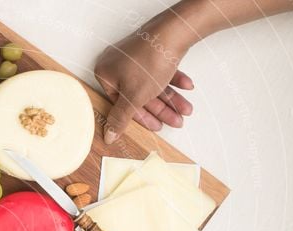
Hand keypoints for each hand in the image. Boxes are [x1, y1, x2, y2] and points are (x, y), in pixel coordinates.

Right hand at [94, 15, 193, 143]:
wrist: (172, 32)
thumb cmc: (149, 62)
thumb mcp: (133, 98)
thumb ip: (120, 119)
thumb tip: (108, 136)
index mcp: (106, 75)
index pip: (122, 104)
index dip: (143, 117)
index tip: (157, 126)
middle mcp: (117, 65)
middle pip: (139, 95)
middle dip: (162, 109)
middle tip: (176, 120)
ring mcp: (134, 57)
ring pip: (152, 85)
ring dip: (171, 98)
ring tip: (186, 108)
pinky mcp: (150, 51)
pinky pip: (159, 71)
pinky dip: (172, 80)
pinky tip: (186, 87)